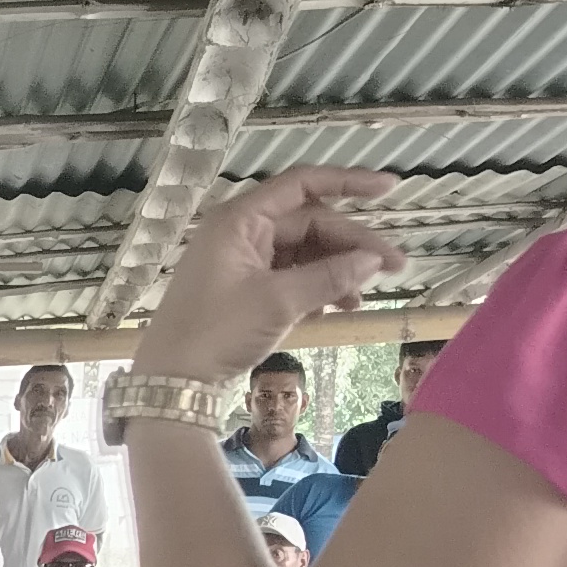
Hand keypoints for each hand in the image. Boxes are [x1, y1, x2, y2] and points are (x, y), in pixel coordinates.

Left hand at [137, 167, 399, 385]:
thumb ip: (329, 276)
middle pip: (309, 223)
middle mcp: (240, 232)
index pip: (302, 185)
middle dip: (351, 244)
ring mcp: (241, 261)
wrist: (173, 383)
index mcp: (241, 219)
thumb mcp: (278, 302)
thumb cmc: (216, 333)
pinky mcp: (243, 289)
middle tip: (394, 268)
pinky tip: (335, 308)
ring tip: (361, 298)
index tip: (390, 188)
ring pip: (303, 252)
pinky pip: (289, 276)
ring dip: (336, 270)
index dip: (349, 182)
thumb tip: (373, 260)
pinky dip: (315, 288)